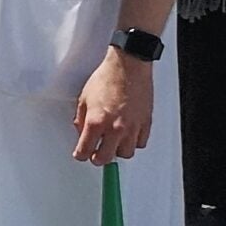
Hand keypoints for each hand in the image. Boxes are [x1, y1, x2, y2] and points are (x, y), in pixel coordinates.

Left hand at [72, 50, 153, 164]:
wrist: (128, 66)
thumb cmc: (107, 78)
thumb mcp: (83, 98)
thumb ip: (80, 120)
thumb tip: (81, 133)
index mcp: (96, 122)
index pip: (84, 151)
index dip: (80, 154)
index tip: (80, 154)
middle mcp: (115, 128)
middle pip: (105, 159)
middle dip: (97, 158)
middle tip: (95, 153)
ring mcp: (132, 127)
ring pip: (125, 153)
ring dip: (117, 150)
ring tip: (113, 141)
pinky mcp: (145, 123)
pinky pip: (140, 143)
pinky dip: (133, 142)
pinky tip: (127, 134)